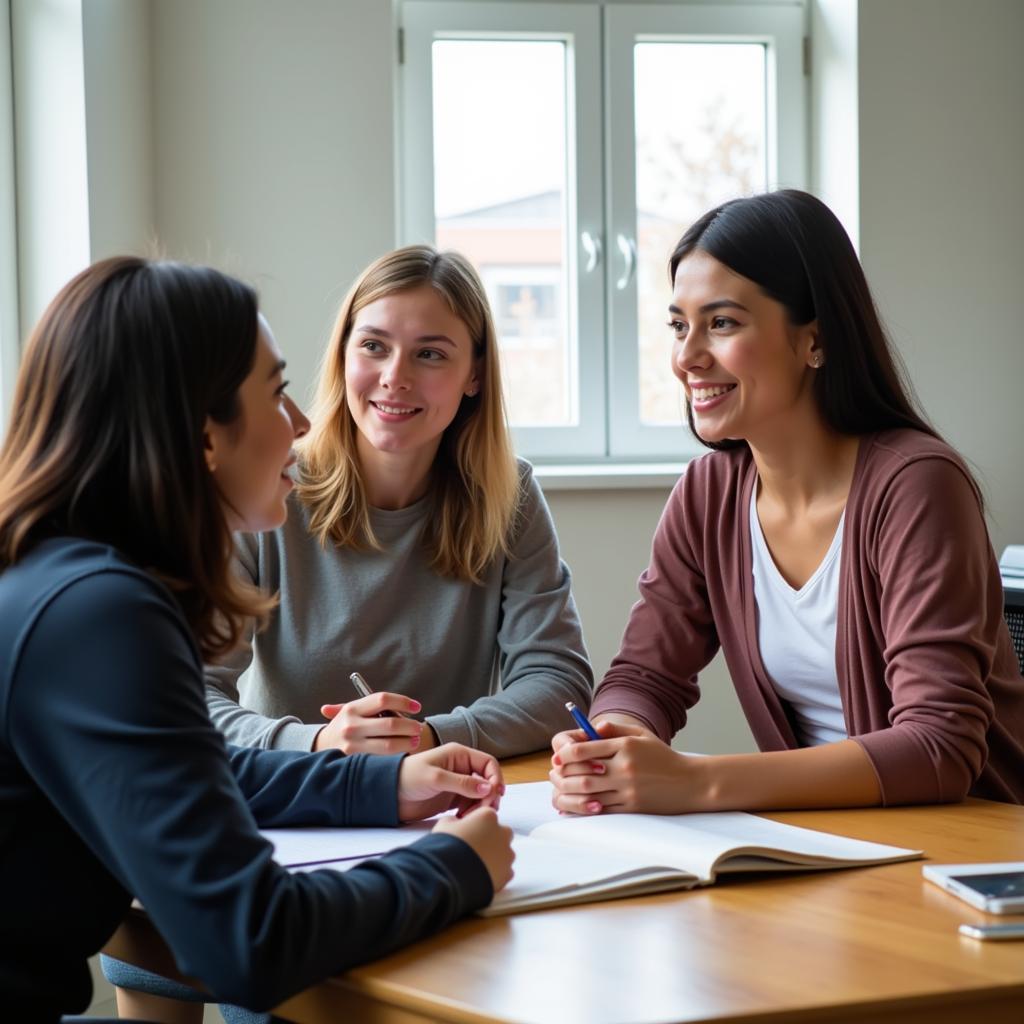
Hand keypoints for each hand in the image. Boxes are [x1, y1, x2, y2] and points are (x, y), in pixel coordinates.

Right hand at [314, 692, 424, 753]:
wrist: (320, 750)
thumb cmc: (343, 727)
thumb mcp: (350, 712)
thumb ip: (374, 706)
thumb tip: (412, 706)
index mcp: (352, 708)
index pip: (383, 699)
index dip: (403, 702)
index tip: (417, 707)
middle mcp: (351, 725)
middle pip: (391, 723)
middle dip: (410, 726)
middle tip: (418, 728)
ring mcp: (353, 745)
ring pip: (390, 744)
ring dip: (407, 742)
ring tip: (414, 740)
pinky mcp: (355, 762)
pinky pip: (383, 759)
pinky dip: (397, 756)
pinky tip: (404, 754)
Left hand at [397, 742, 504, 821]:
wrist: (388, 794)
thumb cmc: (408, 778)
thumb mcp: (435, 778)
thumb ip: (462, 783)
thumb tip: (488, 788)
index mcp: (458, 755)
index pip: (488, 763)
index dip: (495, 777)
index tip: (496, 794)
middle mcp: (461, 767)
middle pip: (487, 780)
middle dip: (489, 795)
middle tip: (484, 810)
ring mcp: (458, 784)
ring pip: (481, 794)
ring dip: (481, 805)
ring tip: (471, 816)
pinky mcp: (452, 799)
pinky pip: (471, 805)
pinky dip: (472, 812)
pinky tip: (462, 818)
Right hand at [433, 808, 514, 893]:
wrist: (449, 876)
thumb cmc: (446, 846)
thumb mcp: (444, 825)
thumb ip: (455, 821)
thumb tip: (457, 823)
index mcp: (488, 816)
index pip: (486, 816)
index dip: (475, 825)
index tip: (466, 834)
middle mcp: (503, 832)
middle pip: (500, 833)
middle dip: (490, 839)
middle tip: (473, 849)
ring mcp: (507, 854)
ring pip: (504, 853)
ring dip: (494, 857)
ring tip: (476, 865)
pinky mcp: (507, 873)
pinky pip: (504, 871)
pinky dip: (496, 873)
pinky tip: (481, 876)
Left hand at [550, 721, 699, 814]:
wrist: (690, 782)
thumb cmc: (663, 757)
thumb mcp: (642, 735)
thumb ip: (615, 729)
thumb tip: (592, 727)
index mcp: (625, 746)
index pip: (585, 749)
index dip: (566, 753)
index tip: (558, 756)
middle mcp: (624, 767)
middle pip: (583, 773)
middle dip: (564, 774)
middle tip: (554, 773)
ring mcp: (628, 789)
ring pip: (589, 793)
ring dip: (570, 792)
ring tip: (561, 788)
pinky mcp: (632, 807)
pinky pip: (602, 808)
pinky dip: (585, 807)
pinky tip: (575, 804)